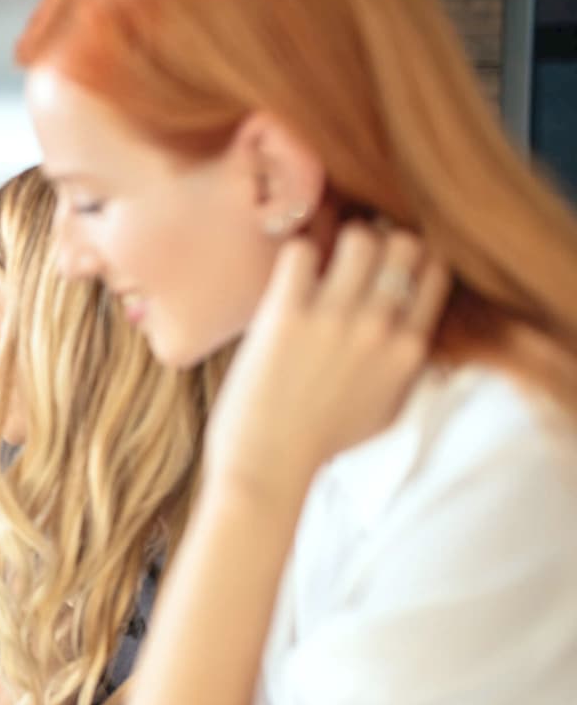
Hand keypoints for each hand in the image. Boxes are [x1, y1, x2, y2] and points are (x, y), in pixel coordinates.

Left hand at [205, 222, 448, 501]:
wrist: (269, 466)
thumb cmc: (322, 443)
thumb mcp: (386, 411)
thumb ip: (405, 370)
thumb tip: (412, 338)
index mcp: (409, 350)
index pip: (435, 272)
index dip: (411, 260)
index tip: (386, 267)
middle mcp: (379, 328)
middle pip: (403, 244)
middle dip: (380, 243)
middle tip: (351, 259)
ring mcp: (334, 318)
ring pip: (359, 238)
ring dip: (339, 241)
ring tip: (320, 264)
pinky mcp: (286, 316)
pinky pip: (300, 252)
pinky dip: (295, 255)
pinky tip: (287, 279)